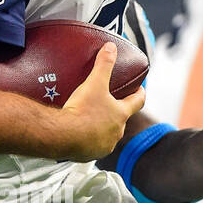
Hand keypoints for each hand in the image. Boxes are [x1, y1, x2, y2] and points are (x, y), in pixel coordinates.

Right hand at [60, 44, 145, 159]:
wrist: (62, 135)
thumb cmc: (82, 111)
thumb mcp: (94, 83)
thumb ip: (104, 64)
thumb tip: (111, 48)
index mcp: (121, 114)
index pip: (138, 102)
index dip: (140, 93)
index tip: (140, 88)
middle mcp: (116, 132)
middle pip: (121, 119)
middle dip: (116, 111)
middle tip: (107, 102)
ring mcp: (104, 146)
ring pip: (107, 134)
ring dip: (101, 127)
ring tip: (90, 118)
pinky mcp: (90, 155)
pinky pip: (92, 146)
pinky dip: (88, 139)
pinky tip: (79, 132)